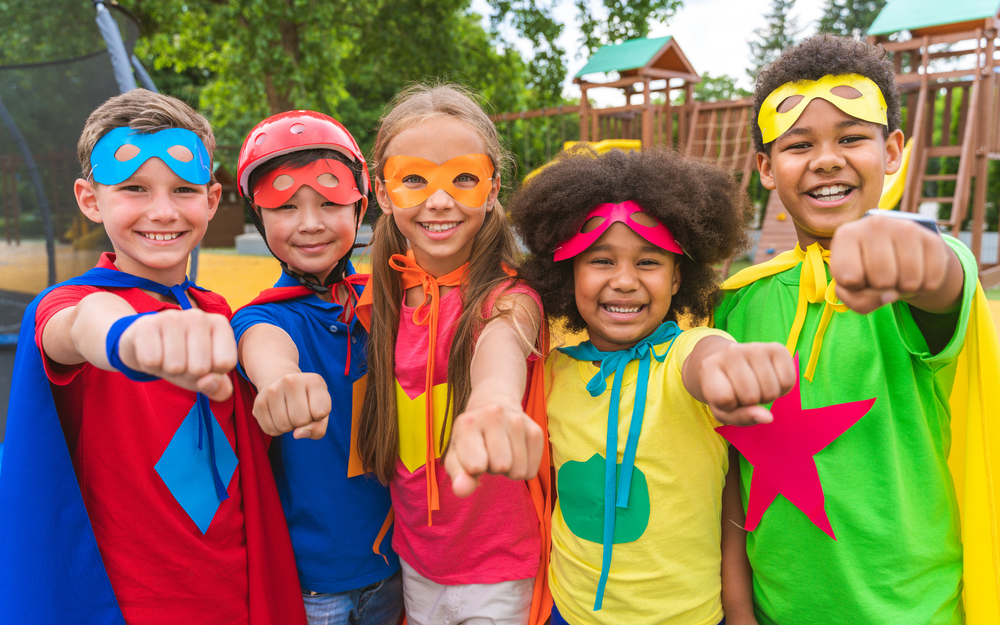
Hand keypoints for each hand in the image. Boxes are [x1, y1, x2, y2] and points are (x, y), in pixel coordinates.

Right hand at [118, 308, 236, 400]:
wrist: (143, 344)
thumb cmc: (183, 360)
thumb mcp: (205, 377)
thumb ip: (219, 388)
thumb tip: (208, 381)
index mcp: (220, 324)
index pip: (225, 363)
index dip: (211, 374)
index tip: (202, 363)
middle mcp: (199, 316)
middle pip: (200, 368)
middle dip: (188, 374)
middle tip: (180, 361)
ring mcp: (172, 317)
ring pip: (175, 367)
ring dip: (169, 371)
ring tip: (166, 357)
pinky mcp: (146, 323)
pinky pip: (152, 361)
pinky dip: (150, 366)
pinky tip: (152, 352)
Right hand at [251, 372, 330, 438]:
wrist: (282, 384)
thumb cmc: (307, 401)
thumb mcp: (321, 412)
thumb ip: (318, 428)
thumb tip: (297, 434)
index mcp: (314, 381)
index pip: (320, 413)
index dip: (318, 416)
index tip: (314, 406)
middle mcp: (291, 380)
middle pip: (301, 420)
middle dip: (303, 422)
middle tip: (300, 410)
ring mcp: (272, 390)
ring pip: (284, 427)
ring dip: (289, 427)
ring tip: (289, 412)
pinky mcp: (259, 402)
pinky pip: (270, 430)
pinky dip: (277, 429)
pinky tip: (278, 416)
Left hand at [444, 399, 543, 497]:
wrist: (494, 404)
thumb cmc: (471, 438)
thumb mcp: (457, 455)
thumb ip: (457, 474)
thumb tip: (462, 490)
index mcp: (468, 422)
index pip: (475, 466)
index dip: (474, 470)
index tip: (471, 456)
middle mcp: (494, 415)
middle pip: (501, 467)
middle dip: (493, 468)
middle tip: (488, 452)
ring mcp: (518, 420)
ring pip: (518, 471)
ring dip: (509, 469)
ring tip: (500, 451)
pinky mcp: (536, 430)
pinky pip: (531, 471)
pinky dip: (523, 468)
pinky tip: (514, 450)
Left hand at [693, 341, 795, 424]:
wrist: (728, 362)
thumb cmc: (725, 390)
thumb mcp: (723, 410)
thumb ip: (741, 417)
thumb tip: (768, 418)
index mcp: (709, 366)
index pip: (724, 398)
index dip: (729, 406)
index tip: (725, 397)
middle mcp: (731, 352)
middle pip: (750, 396)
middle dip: (750, 402)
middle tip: (743, 392)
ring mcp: (754, 347)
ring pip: (771, 390)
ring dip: (767, 396)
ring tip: (756, 386)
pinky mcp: (776, 347)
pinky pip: (789, 381)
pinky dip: (783, 389)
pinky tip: (771, 381)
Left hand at [830, 215, 952, 313]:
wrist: (896, 254)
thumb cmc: (865, 273)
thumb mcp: (852, 290)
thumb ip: (860, 301)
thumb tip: (890, 296)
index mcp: (846, 234)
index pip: (849, 278)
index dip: (854, 286)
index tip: (856, 275)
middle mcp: (875, 224)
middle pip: (882, 281)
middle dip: (881, 288)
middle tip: (880, 276)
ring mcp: (905, 227)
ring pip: (909, 281)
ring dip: (904, 289)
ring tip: (897, 275)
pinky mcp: (931, 238)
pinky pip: (931, 280)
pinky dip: (924, 286)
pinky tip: (916, 273)